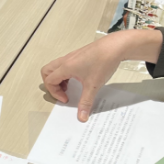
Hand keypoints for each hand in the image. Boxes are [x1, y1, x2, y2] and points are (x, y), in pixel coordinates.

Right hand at [40, 30, 161, 121]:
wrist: (116, 46)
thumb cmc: (103, 61)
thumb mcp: (93, 86)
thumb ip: (86, 102)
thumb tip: (82, 116)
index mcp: (66, 67)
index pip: (49, 81)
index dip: (55, 93)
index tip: (66, 99)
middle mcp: (66, 60)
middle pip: (47, 71)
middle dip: (51, 84)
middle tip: (62, 92)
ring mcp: (72, 56)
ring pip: (55, 67)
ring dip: (58, 78)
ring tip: (69, 87)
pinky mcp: (79, 55)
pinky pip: (65, 64)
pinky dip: (66, 73)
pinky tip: (78, 79)